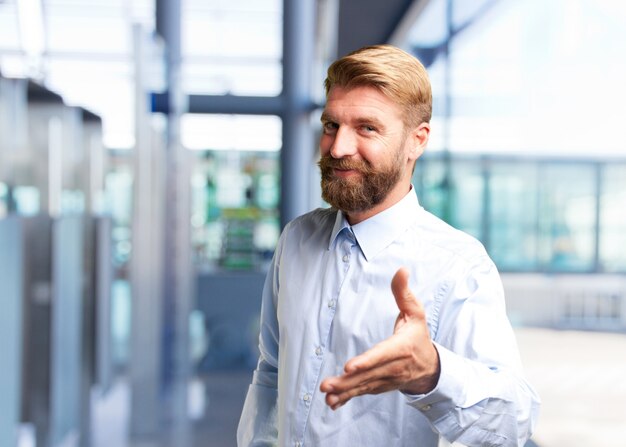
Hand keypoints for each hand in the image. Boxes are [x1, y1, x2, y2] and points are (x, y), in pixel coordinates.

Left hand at [319, 267, 439, 409]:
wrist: (430, 367)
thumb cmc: (418, 336)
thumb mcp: (415, 313)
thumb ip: (404, 293)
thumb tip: (401, 270)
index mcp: (401, 348)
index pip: (382, 355)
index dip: (366, 361)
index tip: (349, 367)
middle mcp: (393, 367)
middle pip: (368, 375)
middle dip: (347, 381)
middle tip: (326, 385)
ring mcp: (386, 379)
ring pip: (363, 386)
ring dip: (344, 392)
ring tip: (327, 396)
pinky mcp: (379, 386)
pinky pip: (362, 393)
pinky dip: (347, 398)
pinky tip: (332, 403)